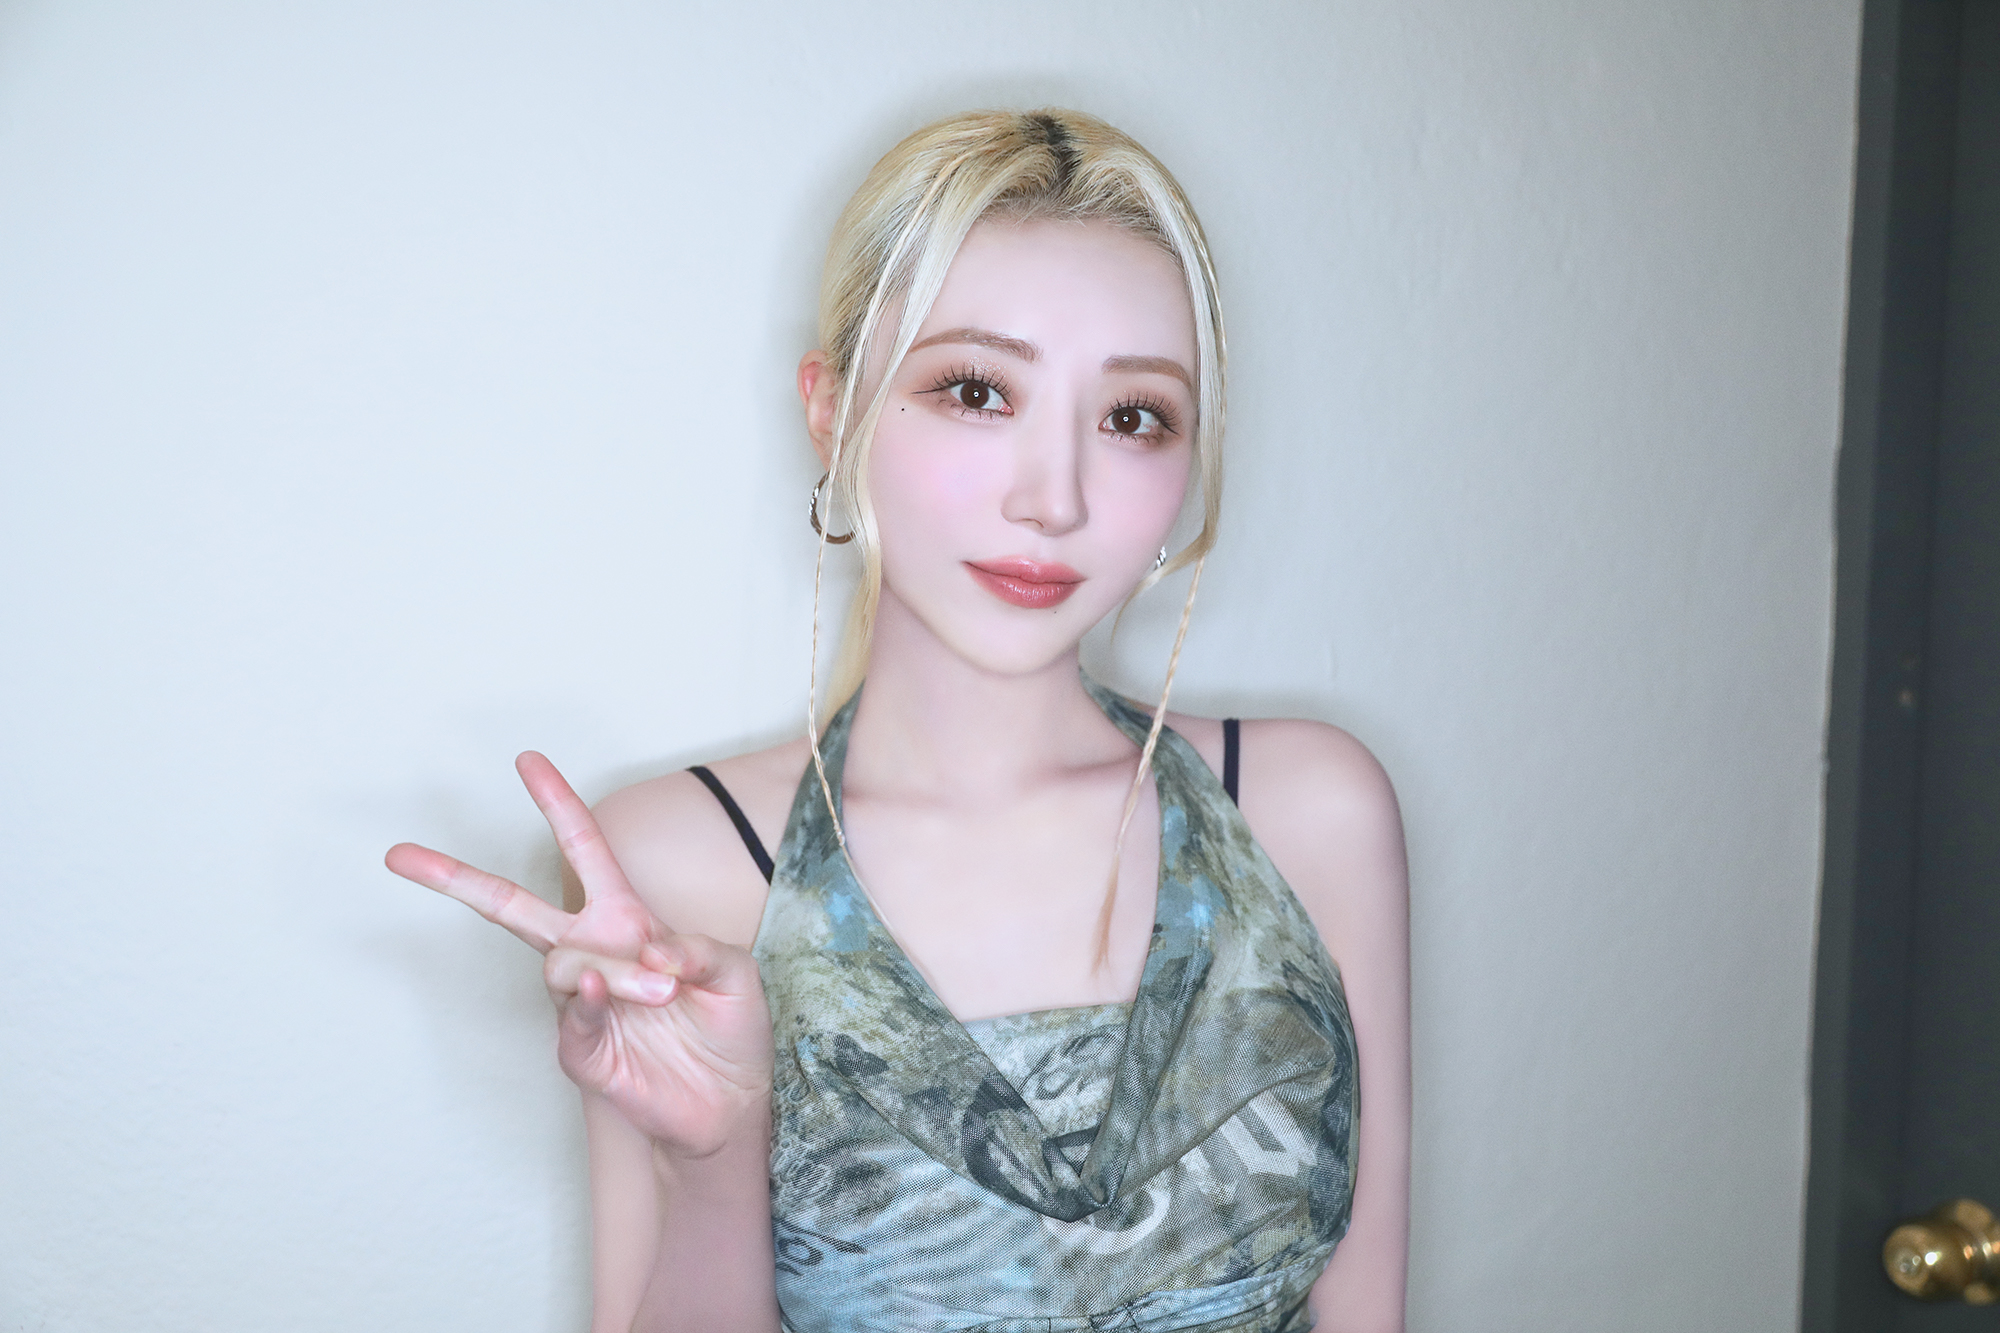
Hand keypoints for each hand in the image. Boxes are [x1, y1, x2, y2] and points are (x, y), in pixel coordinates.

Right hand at [386, 753, 773, 1157]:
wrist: (731, 1102)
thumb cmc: (730, 1026)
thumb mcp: (734, 972)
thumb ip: (698, 949)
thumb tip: (650, 946)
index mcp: (626, 918)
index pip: (584, 850)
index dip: (558, 805)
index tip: (527, 761)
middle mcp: (592, 952)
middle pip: (509, 906)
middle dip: (455, 879)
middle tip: (398, 854)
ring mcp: (579, 1001)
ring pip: (563, 963)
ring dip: (615, 970)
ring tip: (664, 991)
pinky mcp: (582, 1050)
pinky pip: (570, 1016)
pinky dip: (587, 999)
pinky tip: (603, 989)